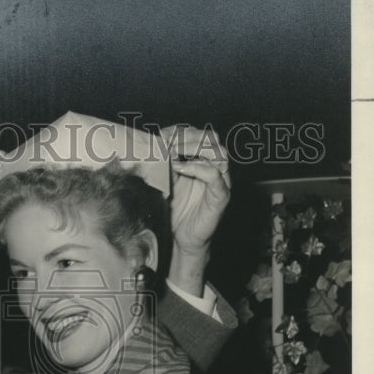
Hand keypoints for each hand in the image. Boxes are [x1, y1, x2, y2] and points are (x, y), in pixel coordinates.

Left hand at [160, 124, 230, 258]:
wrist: (183, 241)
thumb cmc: (176, 212)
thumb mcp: (166, 183)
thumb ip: (164, 166)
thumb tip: (152, 147)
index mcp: (202, 161)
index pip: (198, 135)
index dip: (180, 132)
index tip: (160, 134)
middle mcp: (215, 167)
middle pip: (211, 139)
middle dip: (188, 136)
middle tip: (167, 140)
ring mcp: (221, 181)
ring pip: (218, 152)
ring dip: (194, 147)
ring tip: (174, 150)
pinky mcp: (221, 196)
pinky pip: (214, 176)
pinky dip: (198, 168)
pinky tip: (180, 168)